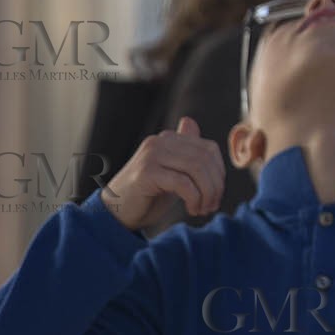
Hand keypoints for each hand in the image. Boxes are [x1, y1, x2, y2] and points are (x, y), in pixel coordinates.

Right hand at [103, 116, 226, 232]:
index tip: (218, 194)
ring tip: (203, 209)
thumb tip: (190, 122)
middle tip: (213, 205)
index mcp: (168, 139)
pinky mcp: (146, 172)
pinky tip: (192, 209)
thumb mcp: (172, 172)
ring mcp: (152, 155)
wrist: (115, 212)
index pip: (209, 149)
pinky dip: (194, 198)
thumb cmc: (147, 194)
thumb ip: (185, 151)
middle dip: (215, 185)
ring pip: (196, 169)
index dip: (219, 172)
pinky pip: (183, 183)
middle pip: (205, 159)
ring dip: (206, 193)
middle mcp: (160, 142)